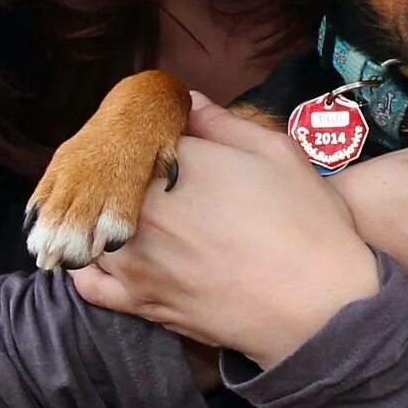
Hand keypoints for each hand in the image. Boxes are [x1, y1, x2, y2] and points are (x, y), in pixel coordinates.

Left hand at [70, 97, 380, 366]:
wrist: (321, 307)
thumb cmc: (308, 224)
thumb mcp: (277, 153)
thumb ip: (222, 123)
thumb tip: (186, 100)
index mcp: (175, 161)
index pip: (142, 132)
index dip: (152, 132)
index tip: (165, 138)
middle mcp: (141, 207)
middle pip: (106, 177)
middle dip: (123, 172)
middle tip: (151, 177)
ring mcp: (134, 258)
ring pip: (91, 229)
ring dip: (100, 219)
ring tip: (120, 216)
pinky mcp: (139, 303)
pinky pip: (90, 284)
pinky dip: (87, 269)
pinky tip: (101, 258)